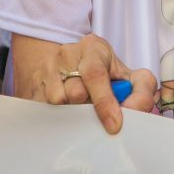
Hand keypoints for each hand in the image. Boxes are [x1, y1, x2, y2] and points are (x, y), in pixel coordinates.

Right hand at [27, 34, 156, 133]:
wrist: (70, 64)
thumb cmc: (105, 73)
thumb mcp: (128, 74)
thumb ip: (142, 89)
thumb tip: (135, 109)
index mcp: (93, 48)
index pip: (96, 75)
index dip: (105, 102)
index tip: (115, 125)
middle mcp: (67, 54)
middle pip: (75, 93)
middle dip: (89, 108)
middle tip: (96, 111)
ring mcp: (46, 69)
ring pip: (58, 103)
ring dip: (72, 113)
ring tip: (81, 106)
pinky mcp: (32, 86)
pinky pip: (43, 111)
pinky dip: (57, 117)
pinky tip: (66, 110)